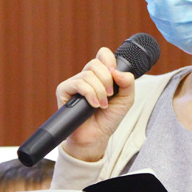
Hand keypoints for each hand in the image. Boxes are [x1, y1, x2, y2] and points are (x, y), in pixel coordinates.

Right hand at [56, 47, 135, 161]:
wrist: (96, 137)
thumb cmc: (108, 118)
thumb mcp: (126, 99)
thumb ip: (128, 83)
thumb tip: (117, 71)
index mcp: (100, 75)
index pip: (102, 54)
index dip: (109, 60)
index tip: (115, 74)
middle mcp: (86, 76)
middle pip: (96, 63)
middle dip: (107, 80)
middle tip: (110, 95)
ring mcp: (74, 83)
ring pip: (88, 75)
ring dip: (99, 91)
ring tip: (102, 105)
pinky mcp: (64, 91)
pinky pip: (78, 84)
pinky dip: (90, 94)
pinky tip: (94, 105)